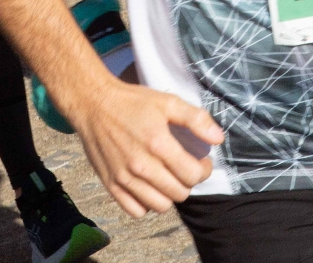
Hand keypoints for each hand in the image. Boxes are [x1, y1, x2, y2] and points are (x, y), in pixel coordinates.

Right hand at [67, 78, 224, 216]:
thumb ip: (196, 119)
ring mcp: (124, 178)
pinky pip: (136, 211)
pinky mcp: (111, 185)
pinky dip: (146, 203)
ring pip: (160, 205)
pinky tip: (149, 186)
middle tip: (185, 168)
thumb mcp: (168, 102)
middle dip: (188, 182)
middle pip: (179, 193)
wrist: (94, 104)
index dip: (204, 170)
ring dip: (169, 194)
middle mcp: (141, 165)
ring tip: (168, 177)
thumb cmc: (133, 102)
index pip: (193, 175)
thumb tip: (218, 139)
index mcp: (158, 143)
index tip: (201, 161)